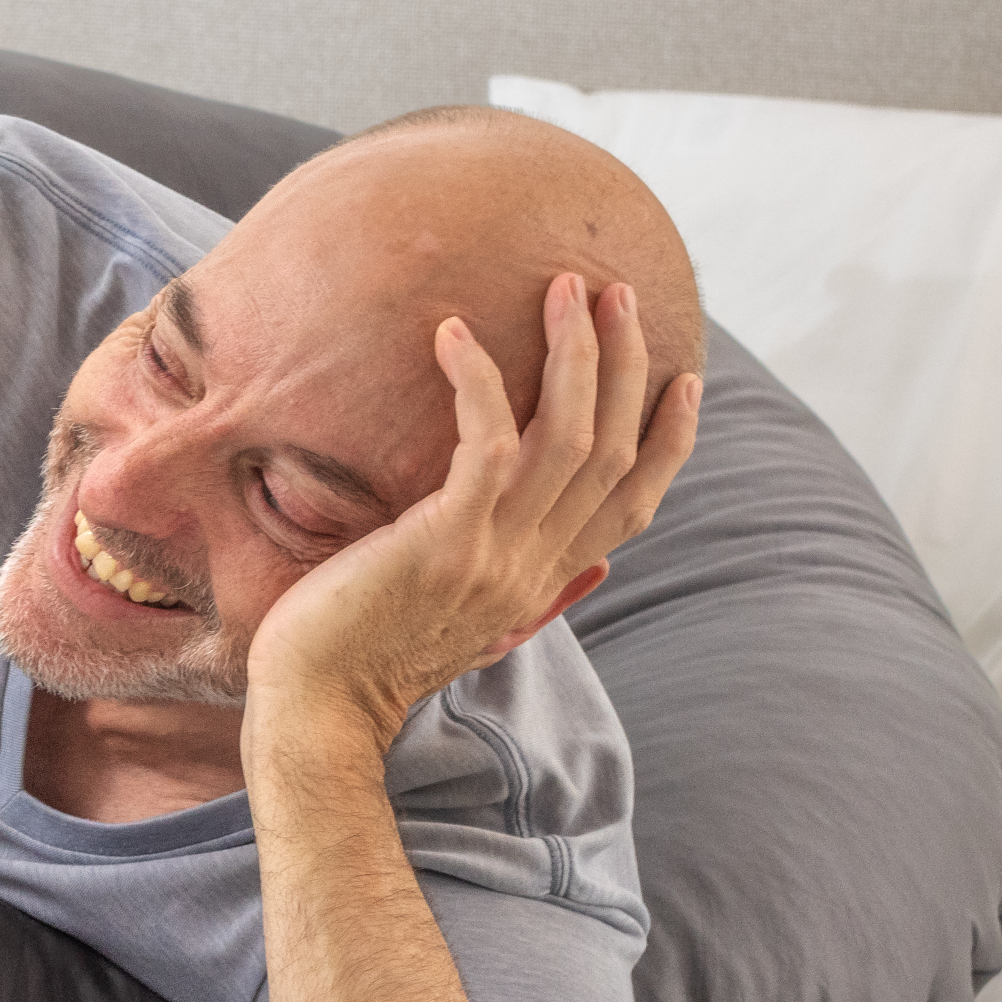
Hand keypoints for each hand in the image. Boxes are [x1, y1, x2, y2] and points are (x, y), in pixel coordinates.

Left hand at [250, 274, 700, 743]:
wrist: (317, 714)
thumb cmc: (368, 659)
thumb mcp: (473, 629)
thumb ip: (534, 596)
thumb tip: (594, 570)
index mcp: (543, 583)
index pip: (634, 506)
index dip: (669, 441)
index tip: (684, 382)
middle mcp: (534, 567)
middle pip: (614, 452)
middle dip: (627, 366)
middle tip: (619, 296)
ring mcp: (495, 555)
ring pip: (569, 437)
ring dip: (575, 353)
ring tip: (566, 287)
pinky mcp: (446, 542)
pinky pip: (488, 443)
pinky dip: (477, 379)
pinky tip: (451, 333)